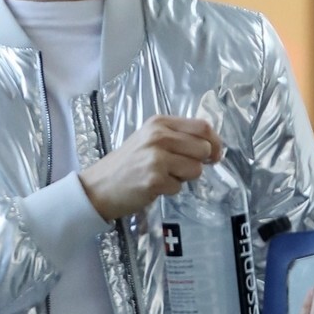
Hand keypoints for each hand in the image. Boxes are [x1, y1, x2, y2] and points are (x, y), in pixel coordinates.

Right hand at [79, 116, 221, 221]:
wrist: (98, 187)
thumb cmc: (126, 164)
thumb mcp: (149, 139)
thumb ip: (176, 137)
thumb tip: (210, 146)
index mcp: (160, 123)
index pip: (202, 127)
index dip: (214, 142)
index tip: (214, 155)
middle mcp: (159, 136)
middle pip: (203, 149)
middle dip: (198, 163)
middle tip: (180, 169)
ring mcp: (156, 158)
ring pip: (195, 169)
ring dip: (184, 178)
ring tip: (163, 177)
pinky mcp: (154, 180)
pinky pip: (179, 187)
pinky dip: (170, 191)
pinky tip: (153, 187)